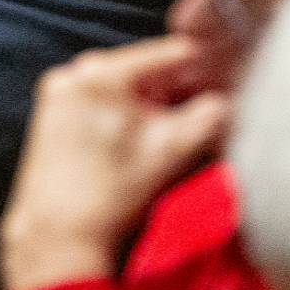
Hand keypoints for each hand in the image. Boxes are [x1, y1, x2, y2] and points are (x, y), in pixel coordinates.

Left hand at [0, 33, 230, 289]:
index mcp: (101, 70)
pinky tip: (141, 146)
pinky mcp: (52, 116)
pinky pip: (105, 104)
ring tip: (167, 140)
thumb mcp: (176, 149)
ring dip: (156, 108)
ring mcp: (59, 93)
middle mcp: (74, 72)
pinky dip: (129, 117)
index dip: (208, 73)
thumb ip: (214, 113)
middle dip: (180, 94)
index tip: (226, 95)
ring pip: (129, 89)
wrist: (59, 236)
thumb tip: (237, 96)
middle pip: (150, 71)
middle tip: (200, 124)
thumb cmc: (115, 193)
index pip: (174, 54)